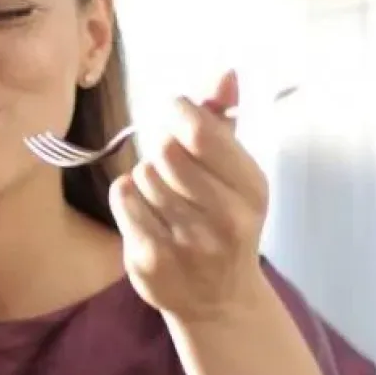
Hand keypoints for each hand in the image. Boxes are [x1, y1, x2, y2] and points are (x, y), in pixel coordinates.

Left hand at [108, 70, 268, 320]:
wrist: (219, 301)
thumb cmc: (226, 223)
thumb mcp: (237, 175)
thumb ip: (225, 123)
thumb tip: (224, 73)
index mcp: (251, 189)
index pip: (201, 132)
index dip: (179, 111)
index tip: (176, 113)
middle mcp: (224, 218)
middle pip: (165, 151)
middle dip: (163, 148)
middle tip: (171, 164)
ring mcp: (186, 243)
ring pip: (142, 173)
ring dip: (147, 177)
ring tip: (165, 198)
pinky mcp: (150, 259)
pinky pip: (124, 198)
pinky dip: (129, 198)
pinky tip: (148, 215)